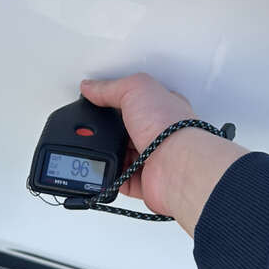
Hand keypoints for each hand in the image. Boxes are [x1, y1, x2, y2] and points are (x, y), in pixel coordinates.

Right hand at [81, 73, 245, 233]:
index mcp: (161, 107)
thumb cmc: (168, 126)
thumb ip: (110, 87)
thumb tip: (91, 86)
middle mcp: (160, 133)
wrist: (177, 166)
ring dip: (109, 153)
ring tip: (98, 148)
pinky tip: (106, 169)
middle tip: (93, 128)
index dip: (117, 99)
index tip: (97, 100)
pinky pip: (122, 180)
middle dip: (109, 130)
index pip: (136, 100)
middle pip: (127, 129)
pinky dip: (111, 177)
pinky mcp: (146, 181)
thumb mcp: (136, 89)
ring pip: (123, 155)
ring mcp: (153, 158)